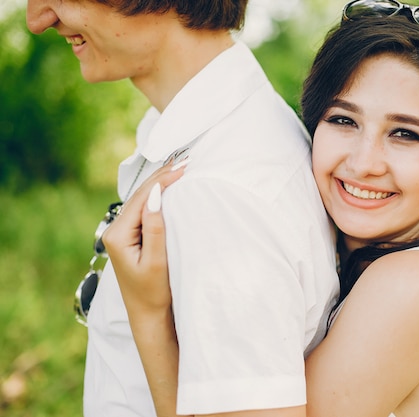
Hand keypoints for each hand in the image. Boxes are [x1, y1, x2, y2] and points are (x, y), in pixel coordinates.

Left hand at [102, 160, 187, 315]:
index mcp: (118, 235)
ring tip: (180, 168)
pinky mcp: (131, 236)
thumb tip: (157, 195)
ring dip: (161, 184)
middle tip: (186, 162)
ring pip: (143, 200)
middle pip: (141, 195)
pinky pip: (145, 209)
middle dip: (163, 177)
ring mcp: (122, 232)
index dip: (163, 181)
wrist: (147, 314)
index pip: (143, 199)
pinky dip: (159, 196)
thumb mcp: (157, 261)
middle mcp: (115, 230)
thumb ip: (155, 227)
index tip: (185, 168)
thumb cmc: (154, 293)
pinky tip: (170, 187)